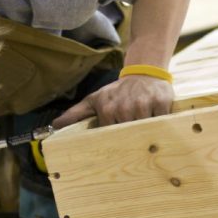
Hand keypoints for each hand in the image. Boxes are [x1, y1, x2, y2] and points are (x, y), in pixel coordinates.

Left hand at [52, 76, 173, 128]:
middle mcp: (125, 107)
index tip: (116, 143)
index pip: (109, 135)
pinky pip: (162, 122)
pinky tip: (157, 121)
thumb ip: (76, 114)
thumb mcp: (96, 99)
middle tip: (132, 140)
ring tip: (145, 131)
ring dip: (146, 133)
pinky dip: (161, 124)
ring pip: (144, 130)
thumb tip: (55, 125)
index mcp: (107, 108)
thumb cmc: (118, 91)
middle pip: (128, 135)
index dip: (113, 140)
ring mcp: (144, 104)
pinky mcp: (161, 102)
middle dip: (130, 139)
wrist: (144, 74)